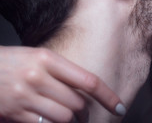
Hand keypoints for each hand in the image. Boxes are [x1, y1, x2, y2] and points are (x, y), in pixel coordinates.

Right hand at [0, 46, 123, 121]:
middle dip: (85, 112)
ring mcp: (25, 96)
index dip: (108, 96)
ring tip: (70, 119)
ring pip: (64, 117)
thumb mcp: (37, 57)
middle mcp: (37, 76)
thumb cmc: (10, 62)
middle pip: (77, 103)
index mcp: (46, 58)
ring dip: (71, 122)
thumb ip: (61, 71)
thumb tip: (85, 90)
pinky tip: (51, 120)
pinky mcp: (15, 113)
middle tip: (84, 114)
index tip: (119, 107)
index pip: (88, 80)